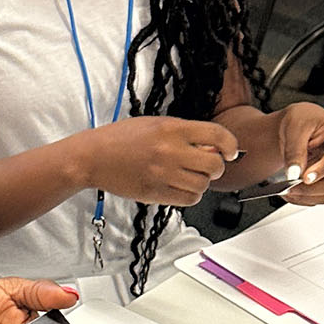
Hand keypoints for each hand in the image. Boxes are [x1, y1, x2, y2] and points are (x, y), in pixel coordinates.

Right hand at [75, 115, 239, 204]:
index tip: (231, 151)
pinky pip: (188, 200)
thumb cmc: (120, 138)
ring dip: (202, 182)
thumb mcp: (155, 123)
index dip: (231, 145)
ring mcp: (163, 174)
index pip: (217, 135)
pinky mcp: (156, 192)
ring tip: (190, 176)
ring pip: (203, 185)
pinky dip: (191, 196)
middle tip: (208, 166)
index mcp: (171, 129)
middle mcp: (170, 151)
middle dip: (216, 167)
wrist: (93, 157)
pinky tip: (181, 187)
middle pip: (215, 165)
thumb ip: (184, 133)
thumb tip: (212, 145)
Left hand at [274, 103, 323, 205]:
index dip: (321, 170)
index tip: (305, 178)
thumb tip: (295, 172)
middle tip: (289, 187)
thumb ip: (295, 150)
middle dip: (310, 189)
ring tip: (286, 191)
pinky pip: (322, 197)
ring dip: (307, 197)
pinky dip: (305, 199)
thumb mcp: (295, 126)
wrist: (298, 126)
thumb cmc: (302, 119)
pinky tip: (291, 192)